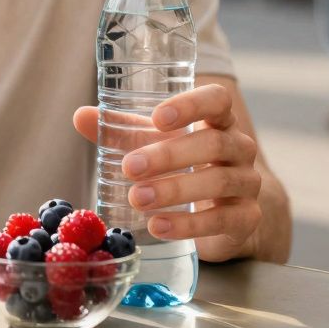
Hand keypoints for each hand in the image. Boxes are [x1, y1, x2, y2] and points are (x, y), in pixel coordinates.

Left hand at [73, 84, 261, 261]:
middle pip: (212, 143)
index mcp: (219, 121)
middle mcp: (240, 148)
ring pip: (219, 181)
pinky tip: (158, 227)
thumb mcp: (154, 145)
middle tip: (130, 168)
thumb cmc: (186, 166)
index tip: (158, 117)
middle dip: (168, 156)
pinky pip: (224, 219)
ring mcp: (248, 183)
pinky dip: (189, 225)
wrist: (227, 211)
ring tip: (137, 199)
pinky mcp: (247, 218)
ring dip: (174, 190)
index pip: (217, 100)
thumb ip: (121, 131)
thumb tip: (80, 116)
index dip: (191, 105)